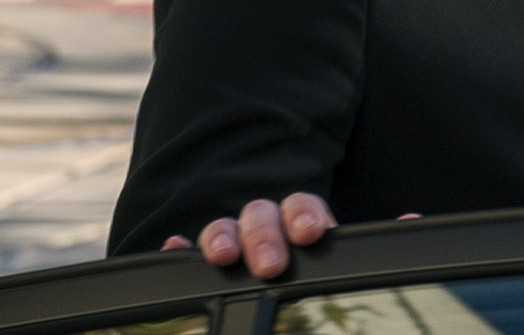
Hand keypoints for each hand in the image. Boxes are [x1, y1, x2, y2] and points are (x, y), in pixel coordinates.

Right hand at [161, 193, 335, 277]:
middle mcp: (268, 229)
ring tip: (223, 256)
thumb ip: (324, 274)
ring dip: (224, 237)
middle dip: (264, 236)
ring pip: (227, 227)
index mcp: (301, 228)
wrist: (289, 317)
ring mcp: (236, 242)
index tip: (308, 233)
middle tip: (270, 266)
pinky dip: (183, 248)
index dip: (304, 214)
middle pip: (262, 215)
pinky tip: (175, 247)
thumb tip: (349, 293)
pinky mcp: (206, 261)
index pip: (303, 206)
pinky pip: (190, 250)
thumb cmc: (309, 294)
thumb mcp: (322, 283)